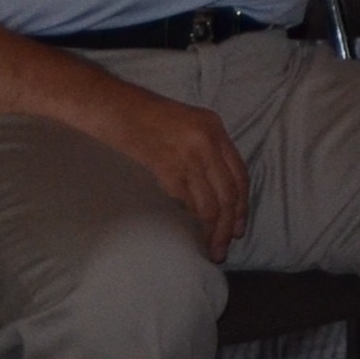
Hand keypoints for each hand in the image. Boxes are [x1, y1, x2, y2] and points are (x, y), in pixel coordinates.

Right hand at [86, 83, 250, 259]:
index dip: (242, 204)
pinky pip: (187, 202)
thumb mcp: (190, 123)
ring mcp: (188, 156)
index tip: (239, 227)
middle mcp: (207, 142)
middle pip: (229, 193)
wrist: (117, 109)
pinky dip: (191, 220)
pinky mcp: (167, 169)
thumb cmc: (149, 117)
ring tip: (211, 249)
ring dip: (212, 230)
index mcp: (215, 127)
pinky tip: (189, 233)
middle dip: (229, 224)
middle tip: (225, 247)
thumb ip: (208, 149)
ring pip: (210, 203)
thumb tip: (219, 185)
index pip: (239, 173)